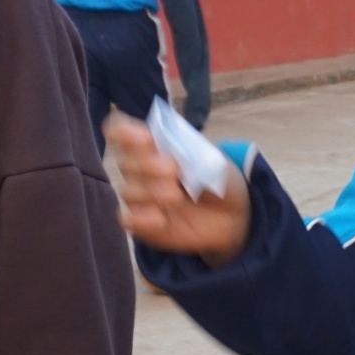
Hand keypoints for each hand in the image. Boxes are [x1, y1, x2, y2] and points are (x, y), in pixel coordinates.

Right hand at [105, 112, 250, 268]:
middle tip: (174, 171)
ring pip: (128, 191)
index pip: (120, 130)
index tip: (146, 139)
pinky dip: (141, 219)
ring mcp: (141, 197)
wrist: (233, 213)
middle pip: (125, 162)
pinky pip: (127, 220)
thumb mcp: (213, 161)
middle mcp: (140, 169)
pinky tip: (161, 218)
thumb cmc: (217, 179)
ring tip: (177, 197)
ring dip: (151, 192)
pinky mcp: (144, 224)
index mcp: (152, 145)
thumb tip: (173, 159)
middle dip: (148, 165)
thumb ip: (191, 155)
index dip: (125, 132)